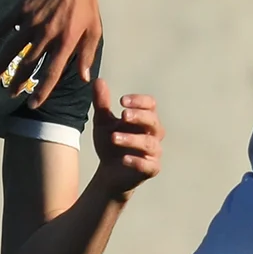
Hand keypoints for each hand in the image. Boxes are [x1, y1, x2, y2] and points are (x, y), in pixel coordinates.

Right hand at [0, 0, 101, 108]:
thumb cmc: (87, 4)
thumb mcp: (94, 32)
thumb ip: (87, 55)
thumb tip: (84, 78)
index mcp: (66, 42)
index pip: (51, 73)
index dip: (42, 90)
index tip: (34, 103)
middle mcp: (47, 34)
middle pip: (29, 64)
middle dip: (18, 81)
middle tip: (11, 93)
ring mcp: (32, 21)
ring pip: (13, 48)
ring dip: (1, 64)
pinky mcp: (22, 8)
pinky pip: (4, 25)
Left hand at [90, 80, 162, 199]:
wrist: (109, 172)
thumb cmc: (111, 143)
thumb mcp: (103, 121)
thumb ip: (101, 103)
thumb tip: (98, 80)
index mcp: (145, 119)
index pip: (150, 104)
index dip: (139, 101)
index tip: (122, 101)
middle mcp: (153, 134)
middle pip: (154, 121)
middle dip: (139, 117)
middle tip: (123, 115)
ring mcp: (154, 152)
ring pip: (149, 143)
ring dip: (132, 139)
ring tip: (114, 138)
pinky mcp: (151, 169)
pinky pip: (149, 165)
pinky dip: (137, 162)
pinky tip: (124, 159)